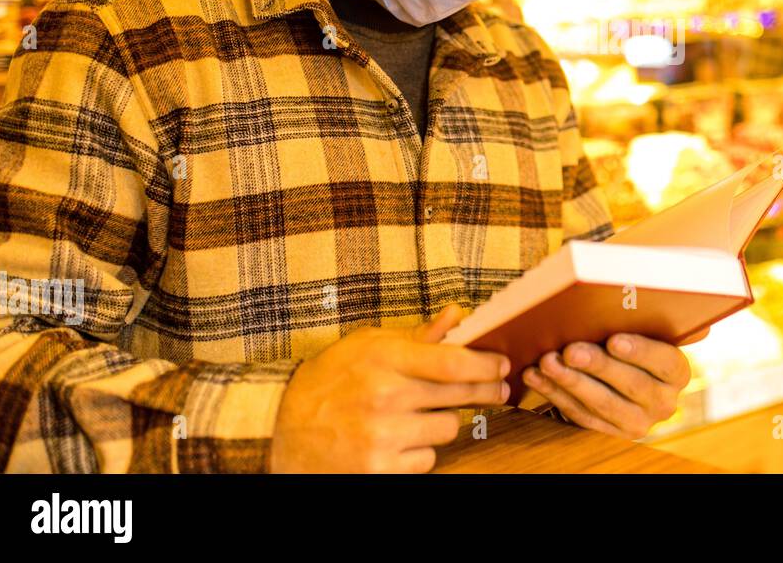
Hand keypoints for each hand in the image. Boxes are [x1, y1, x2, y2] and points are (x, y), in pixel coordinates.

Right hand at [269, 304, 510, 472]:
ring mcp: (383, 436)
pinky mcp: (380, 469)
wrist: (281, 433)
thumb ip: (415, 335)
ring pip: (448, 428)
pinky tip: (400, 439)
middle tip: (496, 388)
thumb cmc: (328, 381)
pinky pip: (428, 459)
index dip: (485, 364)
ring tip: (419, 414)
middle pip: (460, 396)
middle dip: (484, 391)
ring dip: (443, 421)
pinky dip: (420, 450)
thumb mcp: (366, 346)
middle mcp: (385, 397)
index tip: (501, 364)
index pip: (452, 362)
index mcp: (382, 360)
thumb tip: (457, 314)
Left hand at [520, 332, 696, 439]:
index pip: (666, 362)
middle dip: (597, 366)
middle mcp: (664, 402)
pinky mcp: (611, 434)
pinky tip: (537, 377)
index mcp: (678, 373)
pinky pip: (581, 415)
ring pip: (602, 403)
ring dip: (570, 382)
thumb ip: (657, 319)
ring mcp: (638, 422)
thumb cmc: (631, 340)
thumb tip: (693, 318)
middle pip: (631, 384)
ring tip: (547, 362)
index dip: (640, 351)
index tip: (613, 340)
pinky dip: (555, 395)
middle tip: (570, 351)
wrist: (623, 377)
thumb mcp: (648, 330)